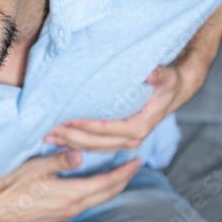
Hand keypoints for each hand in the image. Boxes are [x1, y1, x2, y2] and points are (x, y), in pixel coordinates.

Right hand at [0, 150, 141, 221]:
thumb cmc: (4, 185)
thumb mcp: (31, 168)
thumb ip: (58, 161)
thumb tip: (80, 154)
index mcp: (70, 195)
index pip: (107, 183)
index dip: (124, 172)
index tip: (138, 159)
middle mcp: (70, 209)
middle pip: (106, 194)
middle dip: (123, 180)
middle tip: (135, 164)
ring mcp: (62, 215)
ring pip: (95, 200)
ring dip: (109, 187)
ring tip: (118, 172)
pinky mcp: (53, 216)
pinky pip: (82, 203)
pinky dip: (94, 192)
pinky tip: (91, 183)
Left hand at [43, 64, 185, 152]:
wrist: (174, 91)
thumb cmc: (167, 83)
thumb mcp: (166, 76)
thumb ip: (158, 75)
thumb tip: (151, 74)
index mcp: (140, 126)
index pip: (108, 129)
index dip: (88, 126)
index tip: (68, 121)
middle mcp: (133, 138)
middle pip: (96, 142)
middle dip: (72, 137)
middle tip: (49, 129)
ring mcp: (125, 142)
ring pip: (93, 147)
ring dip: (69, 143)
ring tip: (47, 136)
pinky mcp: (118, 140)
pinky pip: (94, 145)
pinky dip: (76, 143)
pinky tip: (59, 138)